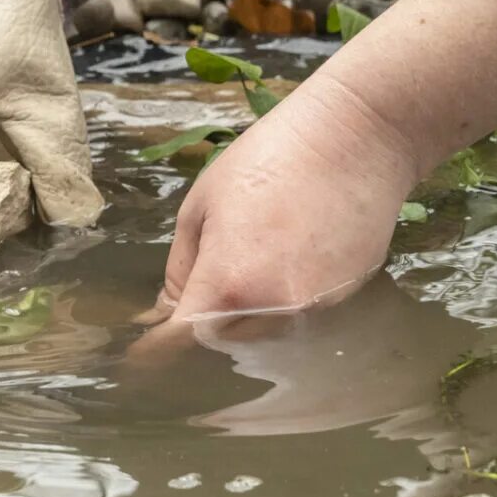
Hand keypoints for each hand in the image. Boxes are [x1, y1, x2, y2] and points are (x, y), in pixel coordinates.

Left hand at [137, 73, 417, 357]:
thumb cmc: (269, 157)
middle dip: (200, 331)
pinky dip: (279, 306)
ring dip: (241, 322)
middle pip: (221, 347)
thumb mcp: (202, 204)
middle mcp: (274, 308)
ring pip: (262, 339)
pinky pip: (297, 320)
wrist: (358, 137)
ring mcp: (315, 310)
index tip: (138, 359)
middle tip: (192, 299)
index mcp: (229, 282)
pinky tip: (285, 262)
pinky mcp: (345, 301)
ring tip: (245, 271)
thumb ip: (181, 268)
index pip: (180, 342)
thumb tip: (166, 312)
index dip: (154, 354)